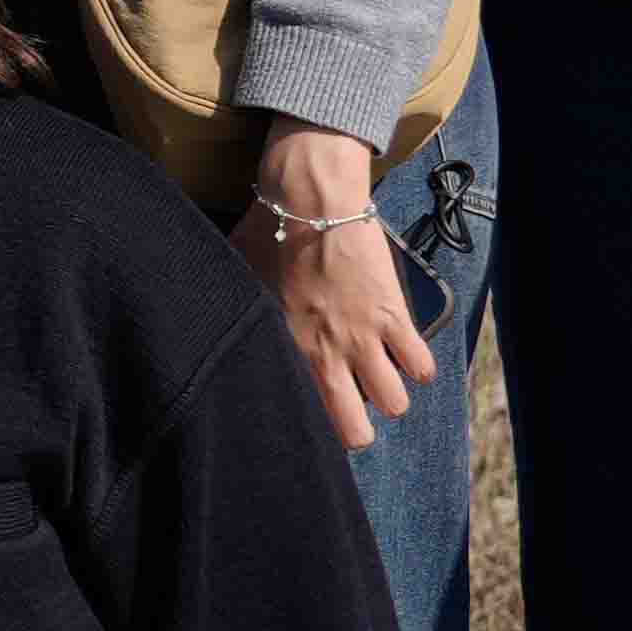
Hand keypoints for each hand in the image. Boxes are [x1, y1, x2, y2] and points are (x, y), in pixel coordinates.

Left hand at [239, 123, 426, 448]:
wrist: (311, 200)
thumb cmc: (269, 236)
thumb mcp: (242, 284)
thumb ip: (238, 313)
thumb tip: (210, 320)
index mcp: (290, 350)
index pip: (309, 415)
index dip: (317, 424)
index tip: (319, 415)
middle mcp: (330, 354)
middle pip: (358, 429)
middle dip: (360, 425)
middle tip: (354, 402)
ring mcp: (366, 337)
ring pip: (395, 403)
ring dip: (390, 392)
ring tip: (379, 373)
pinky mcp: (394, 314)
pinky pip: (421, 364)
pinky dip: (418, 365)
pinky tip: (405, 353)